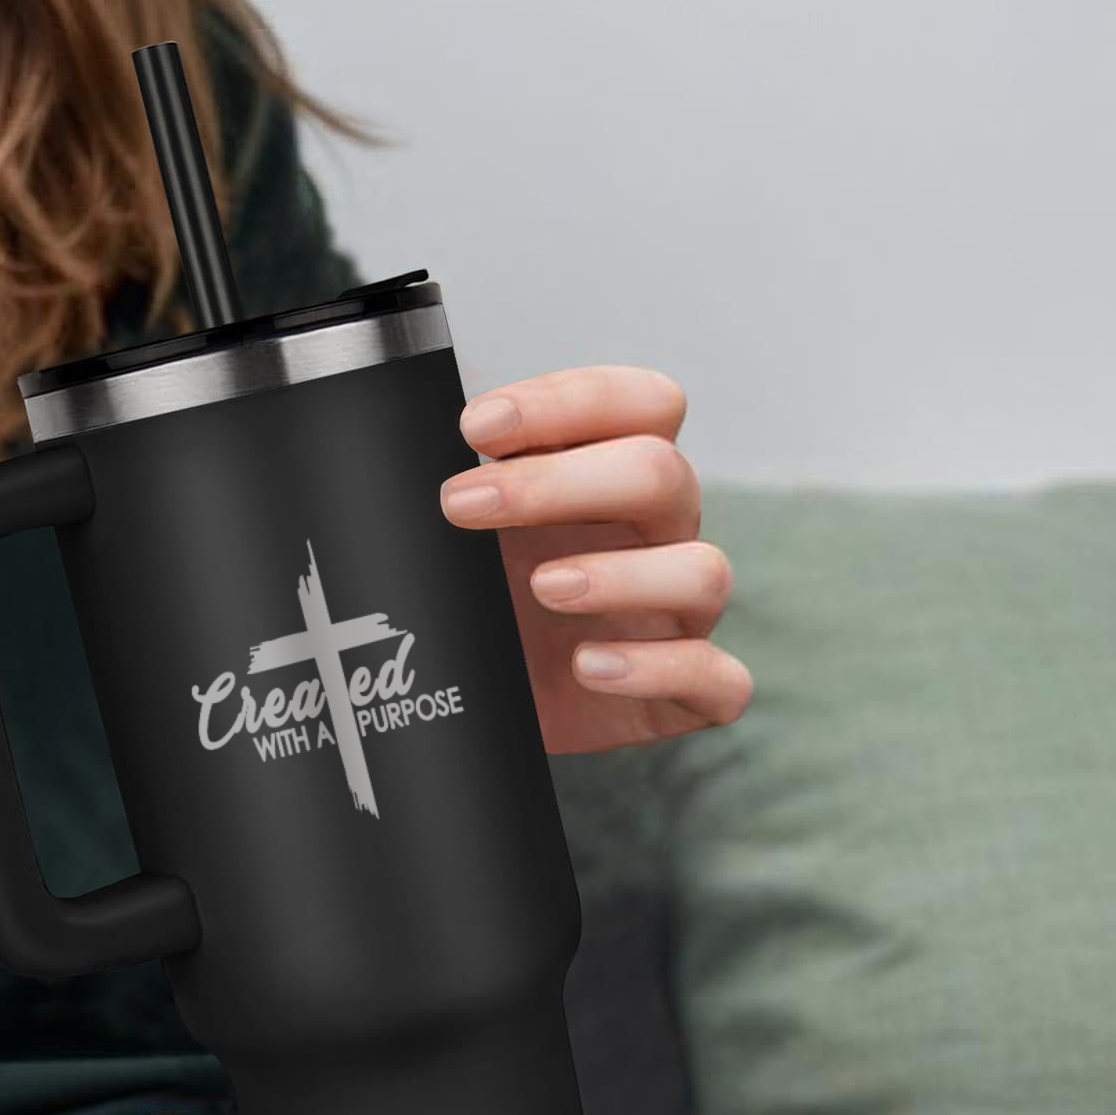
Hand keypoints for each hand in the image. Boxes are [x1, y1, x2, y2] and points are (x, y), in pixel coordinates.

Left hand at [439, 366, 752, 751]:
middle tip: (461, 505)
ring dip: (620, 575)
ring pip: (704, 572)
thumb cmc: (483, 611)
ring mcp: (680, 618)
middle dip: (557, 481)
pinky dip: (655, 670)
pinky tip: (586, 666)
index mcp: (612, 481)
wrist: (483, 711)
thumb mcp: (463, 542)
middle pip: (662, 475)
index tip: (475, 427)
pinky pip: (718, 680)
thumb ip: (458, 489)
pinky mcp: (687, 697)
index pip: (640, 405)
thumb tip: (397, 447)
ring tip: (542, 589)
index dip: (568, 402)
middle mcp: (659, 538)